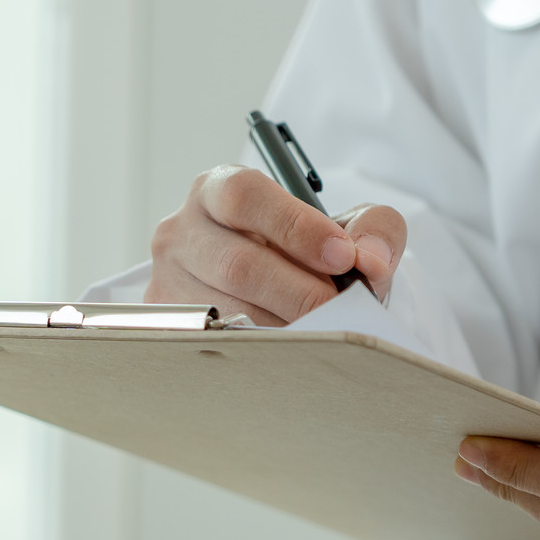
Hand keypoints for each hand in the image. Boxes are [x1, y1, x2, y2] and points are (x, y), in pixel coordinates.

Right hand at [144, 165, 404, 325]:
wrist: (268, 288)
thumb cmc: (303, 251)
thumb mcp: (344, 226)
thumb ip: (372, 229)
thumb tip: (371, 262)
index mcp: (218, 188)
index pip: (245, 197)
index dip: (296, 227)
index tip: (342, 257)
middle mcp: (182, 231)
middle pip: (237, 264)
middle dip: (298, 290)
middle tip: (339, 307)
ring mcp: (167, 280)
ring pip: (226, 310)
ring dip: (283, 325)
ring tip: (321, 330)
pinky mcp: (168, 324)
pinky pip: (215, 341)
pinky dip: (260, 350)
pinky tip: (290, 350)